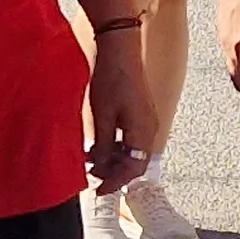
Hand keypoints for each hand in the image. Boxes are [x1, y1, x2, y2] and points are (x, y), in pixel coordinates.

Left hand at [87, 30, 162, 190]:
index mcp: (142, 132)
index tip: (97, 190)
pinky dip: (116, 146)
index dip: (115, 182)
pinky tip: (98, 143)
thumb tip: (100, 165)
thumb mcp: (102, 116)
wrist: (120, 49)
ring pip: (132, 151)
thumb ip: (102, 145)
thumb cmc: (111, 79)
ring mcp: (146, 120)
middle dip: (114, 172)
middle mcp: (149, 128)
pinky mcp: (140, 112)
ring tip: (91, 160)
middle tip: (92, 176)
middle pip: (135, 162)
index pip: (133, 169)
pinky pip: (131, 138)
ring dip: (113, 159)